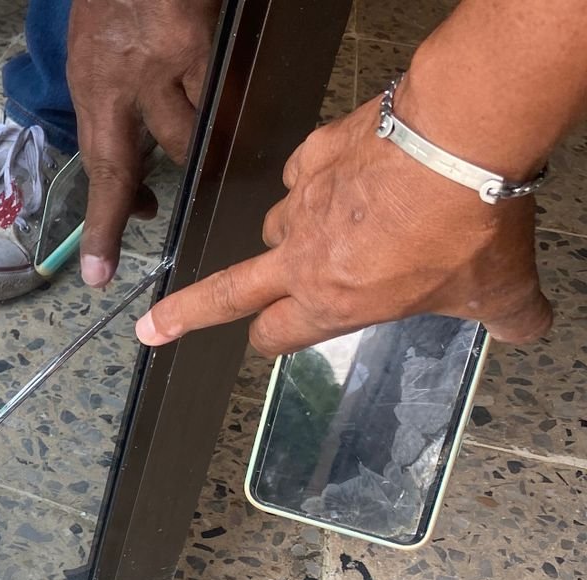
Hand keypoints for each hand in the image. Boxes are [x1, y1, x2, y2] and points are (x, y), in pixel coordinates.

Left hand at [68, 0, 216, 287]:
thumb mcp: (94, 38)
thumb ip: (112, 86)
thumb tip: (132, 135)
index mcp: (92, 81)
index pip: (99, 167)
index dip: (103, 223)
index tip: (97, 271)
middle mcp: (121, 79)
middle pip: (137, 164)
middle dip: (141, 203)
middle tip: (146, 222)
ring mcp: (162, 61)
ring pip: (193, 133)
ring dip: (200, 146)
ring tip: (207, 147)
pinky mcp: (198, 40)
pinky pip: (222, 93)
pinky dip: (230, 104)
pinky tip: (236, 103)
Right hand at [135, 100, 554, 354]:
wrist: (458, 137)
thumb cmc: (467, 223)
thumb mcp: (497, 290)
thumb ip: (506, 316)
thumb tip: (529, 326)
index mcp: (333, 302)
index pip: (278, 336)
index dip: (274, 343)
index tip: (262, 343)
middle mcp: (302, 258)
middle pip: (224, 294)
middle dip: (180, 316)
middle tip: (150, 328)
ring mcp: (300, 203)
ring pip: (275, 228)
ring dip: (292, 235)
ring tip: (332, 225)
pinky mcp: (311, 152)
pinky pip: (299, 173)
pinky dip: (315, 178)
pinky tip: (345, 174)